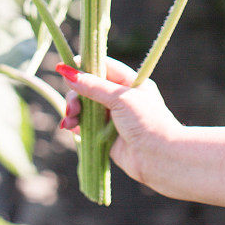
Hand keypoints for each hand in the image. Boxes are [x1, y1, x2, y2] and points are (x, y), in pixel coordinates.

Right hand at [56, 57, 181, 192]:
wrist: (161, 158)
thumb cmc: (146, 122)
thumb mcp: (119, 98)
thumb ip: (92, 86)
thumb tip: (66, 72)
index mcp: (129, 82)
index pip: (103, 66)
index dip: (83, 66)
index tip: (64, 68)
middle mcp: (120, 98)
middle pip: (89, 87)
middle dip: (76, 94)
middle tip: (71, 106)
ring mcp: (113, 117)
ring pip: (85, 107)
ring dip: (73, 110)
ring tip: (69, 118)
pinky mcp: (106, 136)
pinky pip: (85, 125)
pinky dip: (75, 124)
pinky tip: (69, 127)